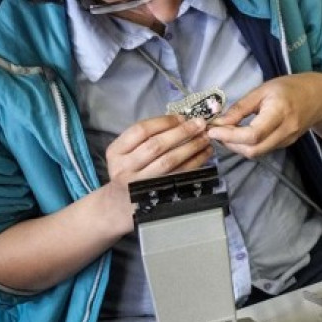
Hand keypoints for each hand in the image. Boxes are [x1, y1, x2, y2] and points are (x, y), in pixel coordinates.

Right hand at [104, 115, 212, 232]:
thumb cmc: (129, 170)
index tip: (182, 117)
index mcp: (115, 152)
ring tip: (205, 137)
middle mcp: (124, 168)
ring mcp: (139, 184)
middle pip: (156, 145)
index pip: (140, 130)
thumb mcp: (127, 152)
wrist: (120, 204)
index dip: (164, 122)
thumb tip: (183, 120)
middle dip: (181, 132)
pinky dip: (195, 162)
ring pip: (169, 161)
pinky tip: (205, 153)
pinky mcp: (155, 195)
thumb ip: (146, 137)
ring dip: (191, 147)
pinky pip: (179, 175)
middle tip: (200, 124)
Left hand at [206, 74, 321, 158]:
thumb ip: (241, 107)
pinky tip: (240, 134)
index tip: (213, 130)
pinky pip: (262, 150)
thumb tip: (219, 122)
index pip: (253, 135)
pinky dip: (247, 146)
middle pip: (253, 150)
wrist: (318, 97)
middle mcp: (285, 131)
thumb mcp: (262, 90)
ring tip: (226, 132)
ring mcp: (287, 140)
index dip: (230, 136)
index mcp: (280, 112)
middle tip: (217, 132)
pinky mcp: (285, 145)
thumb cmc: (289, 88)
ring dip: (237, 146)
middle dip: (230, 144)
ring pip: (256, 153)